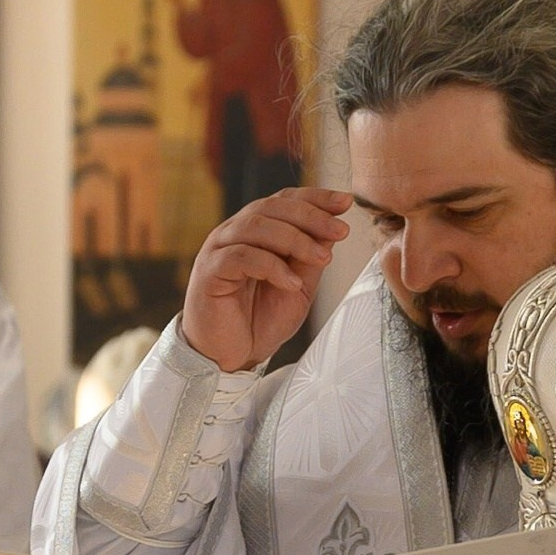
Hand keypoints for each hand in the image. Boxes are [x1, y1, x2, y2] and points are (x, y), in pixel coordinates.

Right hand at [180, 187, 352, 374]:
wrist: (230, 356)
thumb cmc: (259, 320)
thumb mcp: (298, 287)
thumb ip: (310, 259)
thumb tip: (332, 229)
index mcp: (255, 231)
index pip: (284, 201)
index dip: (315, 198)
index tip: (345, 202)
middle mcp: (234, 233)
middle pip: (271, 207)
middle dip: (311, 216)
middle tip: (340, 230)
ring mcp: (219, 249)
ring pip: (256, 226)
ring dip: (295, 239)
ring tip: (323, 258)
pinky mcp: (210, 271)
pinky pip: (240, 256)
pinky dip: (271, 266)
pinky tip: (291, 283)